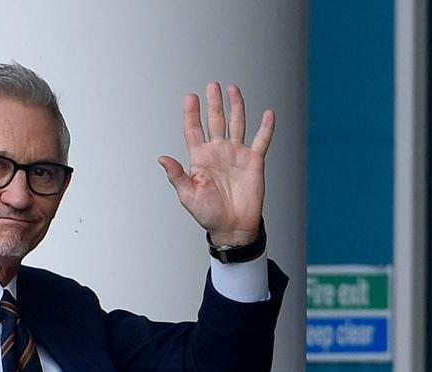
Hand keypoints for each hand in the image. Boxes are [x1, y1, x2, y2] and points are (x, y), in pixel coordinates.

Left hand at [159, 82, 274, 245]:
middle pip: (215, 121)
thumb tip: (162, 158)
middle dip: (214, 103)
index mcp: (200, 158)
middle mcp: (218, 152)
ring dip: (236, 107)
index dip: (191, 113)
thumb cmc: (208, 214)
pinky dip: (266, 128)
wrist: (232, 227)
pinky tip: (269, 114)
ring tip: (233, 90)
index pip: (194, 130)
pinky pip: (261, 141)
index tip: (190, 97)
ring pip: (237, 124)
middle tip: (212, 85)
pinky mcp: (254, 161)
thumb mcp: (188, 195)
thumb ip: (177, 175)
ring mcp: (236, 154)